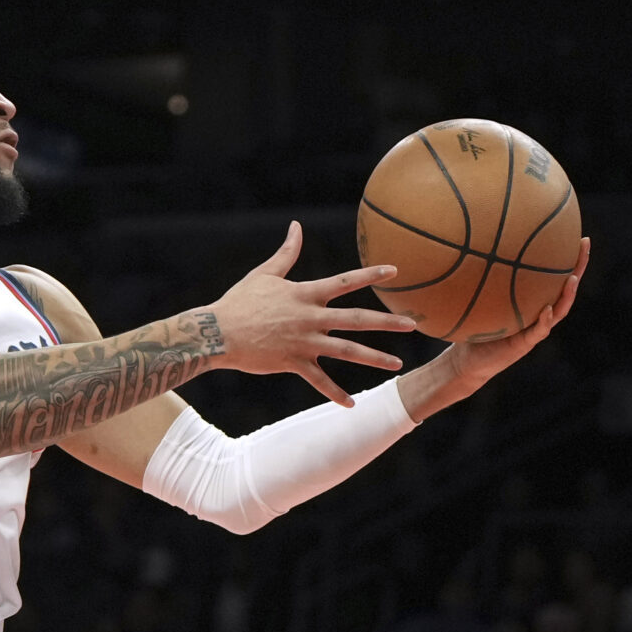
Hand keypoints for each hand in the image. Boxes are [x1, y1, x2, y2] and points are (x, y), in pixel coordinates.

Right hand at [207, 223, 416, 406]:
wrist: (218, 332)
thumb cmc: (239, 301)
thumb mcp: (265, 274)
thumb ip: (286, 253)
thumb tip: (296, 226)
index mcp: (306, 294)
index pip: (345, 282)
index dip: (371, 274)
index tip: (395, 270)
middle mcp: (311, 318)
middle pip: (357, 318)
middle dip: (387, 322)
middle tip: (413, 324)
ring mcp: (304, 342)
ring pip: (346, 350)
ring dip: (374, 357)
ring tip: (397, 364)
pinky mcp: (293, 363)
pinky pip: (319, 381)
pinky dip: (335, 393)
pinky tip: (352, 405)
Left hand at [404, 236, 590, 417]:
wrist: (465, 362)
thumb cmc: (473, 327)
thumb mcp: (480, 297)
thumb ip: (482, 277)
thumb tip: (472, 245)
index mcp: (533, 301)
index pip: (554, 275)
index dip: (567, 256)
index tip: (577, 234)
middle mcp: (538, 313)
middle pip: (565, 287)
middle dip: (578, 267)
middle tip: (585, 245)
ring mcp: (534, 330)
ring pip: (559, 310)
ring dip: (567, 295)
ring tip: (572, 278)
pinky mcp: (524, 345)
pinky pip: (538, 331)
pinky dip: (544, 320)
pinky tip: (548, 309)